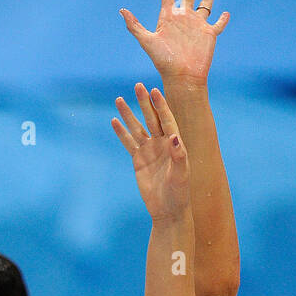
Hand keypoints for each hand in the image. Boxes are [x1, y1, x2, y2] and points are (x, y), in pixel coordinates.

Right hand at [112, 84, 189, 221]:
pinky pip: (128, 143)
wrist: (167, 209)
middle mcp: (162, 143)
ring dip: (129, 114)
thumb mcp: (181, 173)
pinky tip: (114, 121)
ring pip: (137, 128)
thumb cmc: (179, 192)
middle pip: (151, 118)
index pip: (167, 120)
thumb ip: (179, 154)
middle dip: (144, 103)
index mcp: (175, 143)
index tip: (154, 91)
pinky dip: (121, 132)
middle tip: (137, 86)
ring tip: (119, 99)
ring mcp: (149, 150)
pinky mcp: (138, 160)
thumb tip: (174, 136)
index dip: (161, 106)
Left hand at [120, 0, 228, 85]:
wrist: (181, 76)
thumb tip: (122, 11)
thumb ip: (135, 26)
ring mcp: (197, 26)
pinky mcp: (209, 35)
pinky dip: (222, 19)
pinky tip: (226, 12)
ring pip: (205, 4)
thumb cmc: (164, 61)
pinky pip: (218, 24)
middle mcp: (183, 18)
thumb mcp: (147, 41)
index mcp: (169, 17)